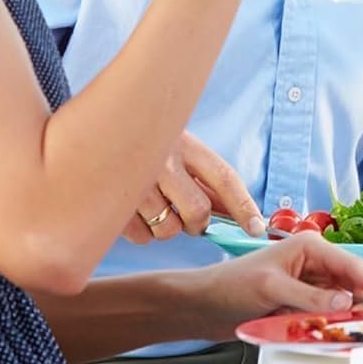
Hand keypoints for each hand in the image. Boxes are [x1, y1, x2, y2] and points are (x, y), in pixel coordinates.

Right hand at [123, 132, 262, 244]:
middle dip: (199, 223)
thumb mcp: (182, 150)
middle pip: (197, 212)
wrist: (105, 127)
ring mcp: (137, 183)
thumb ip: (204, 179)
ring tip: (156, 206)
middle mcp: (163, 163)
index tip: (257, 229)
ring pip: (168, 229)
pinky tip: (136, 210)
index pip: (224, 180)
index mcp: (187, 146)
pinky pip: (141, 236)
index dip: (244, 207)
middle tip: (190, 216)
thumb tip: (230, 213)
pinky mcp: (115, 203)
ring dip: (167, 227)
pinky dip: (143, 231)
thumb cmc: (151, 144)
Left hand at [191, 231, 362, 340]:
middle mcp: (313, 264)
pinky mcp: (299, 304)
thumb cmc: (232, 287)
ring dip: (347, 315)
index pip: (350, 264)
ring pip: (338, 301)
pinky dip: (331, 323)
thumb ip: (310, 297)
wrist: (201, 306)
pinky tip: (338, 334)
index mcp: (309, 247)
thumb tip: (346, 302)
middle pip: (348, 283)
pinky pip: (324, 314)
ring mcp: (307, 285)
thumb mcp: (271, 289)